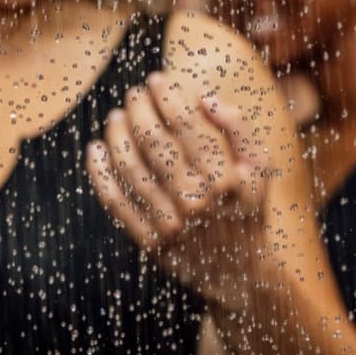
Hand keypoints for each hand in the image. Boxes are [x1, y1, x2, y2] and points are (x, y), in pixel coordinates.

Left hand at [85, 71, 267, 303]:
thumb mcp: (260, 169)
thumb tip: (204, 97)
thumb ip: (239, 129)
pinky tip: (95, 149)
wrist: (242, 275)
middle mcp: (196, 202)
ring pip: (130, 167)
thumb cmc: (248, 210)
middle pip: (154, 141)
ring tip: (115, 116)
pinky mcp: (150, 243)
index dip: (168, 96)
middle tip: (133, 94)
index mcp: (225, 180)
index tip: (158, 79)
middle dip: (139, 108)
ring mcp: (171, 224)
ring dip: (117, 134)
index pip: (187, 125)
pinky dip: (100, 173)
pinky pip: (116, 202)